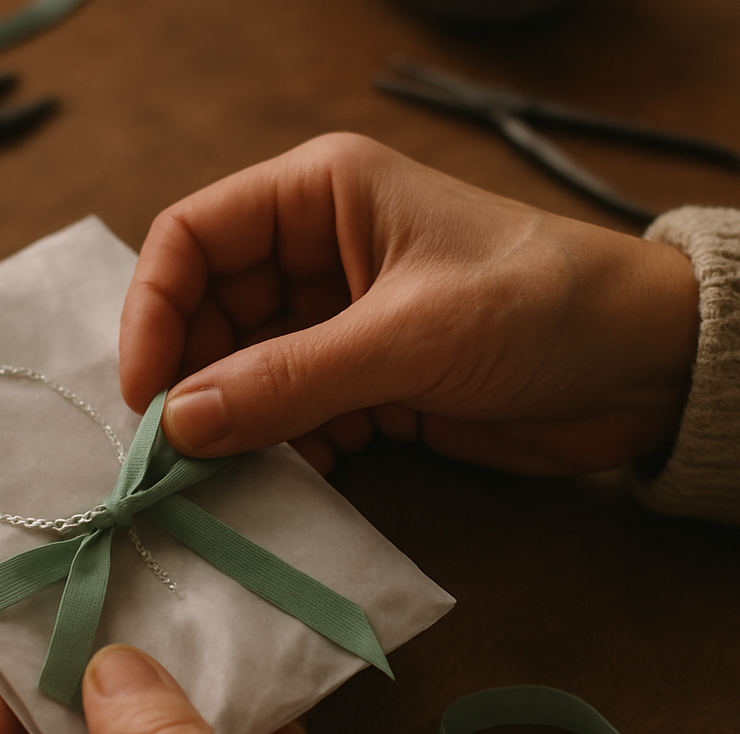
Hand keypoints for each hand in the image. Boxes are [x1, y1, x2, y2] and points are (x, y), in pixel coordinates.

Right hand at [120, 132, 698, 474]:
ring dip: (231, 426)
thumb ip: (288, 379)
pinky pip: (290, 417)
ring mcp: (337, 325)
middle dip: (189, 382)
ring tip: (222, 479)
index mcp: (320, 196)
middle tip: (174, 456)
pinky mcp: (363, 385)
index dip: (154, 312)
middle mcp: (316, 254)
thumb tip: (177, 422)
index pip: (193, 238)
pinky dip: (280, 452)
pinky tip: (286, 482)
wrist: (643, 369)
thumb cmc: (541, 309)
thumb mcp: (407, 334)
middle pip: (209, 315)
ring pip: (245, 374)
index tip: (145, 395)